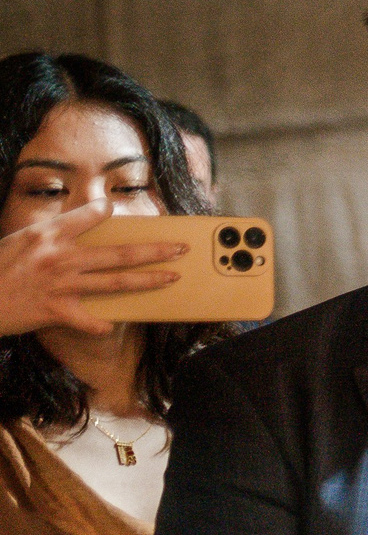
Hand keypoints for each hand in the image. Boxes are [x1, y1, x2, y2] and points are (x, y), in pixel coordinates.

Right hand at [0, 200, 185, 337]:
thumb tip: (78, 228)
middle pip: (119, 252)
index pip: (89, 215)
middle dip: (155, 250)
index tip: (120, 209)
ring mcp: (61, 285)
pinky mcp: (56, 311)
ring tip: (172, 278)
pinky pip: (90, 319)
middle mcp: (60, 256)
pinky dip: (103, 324)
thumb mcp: (20, 241)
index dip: (105, 210)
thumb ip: (51, 234)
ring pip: (116, 282)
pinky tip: (114, 325)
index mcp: (49, 234)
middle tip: (180, 248)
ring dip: (148, 280)